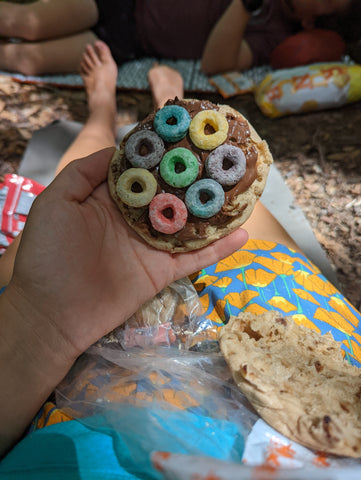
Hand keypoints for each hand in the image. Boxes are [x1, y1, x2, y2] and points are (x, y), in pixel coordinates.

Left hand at [6, 147, 247, 364]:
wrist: (52, 314)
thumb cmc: (49, 254)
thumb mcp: (56, 201)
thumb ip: (84, 172)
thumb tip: (119, 149)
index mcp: (112, 201)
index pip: (144, 172)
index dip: (164, 154)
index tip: (189, 135)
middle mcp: (136, 220)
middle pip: (172, 195)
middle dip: (196, 178)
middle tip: (226, 159)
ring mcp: (151, 247)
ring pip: (190, 226)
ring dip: (214, 211)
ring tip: (243, 193)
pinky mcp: (162, 272)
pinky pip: (195, 259)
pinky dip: (219, 249)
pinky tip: (243, 234)